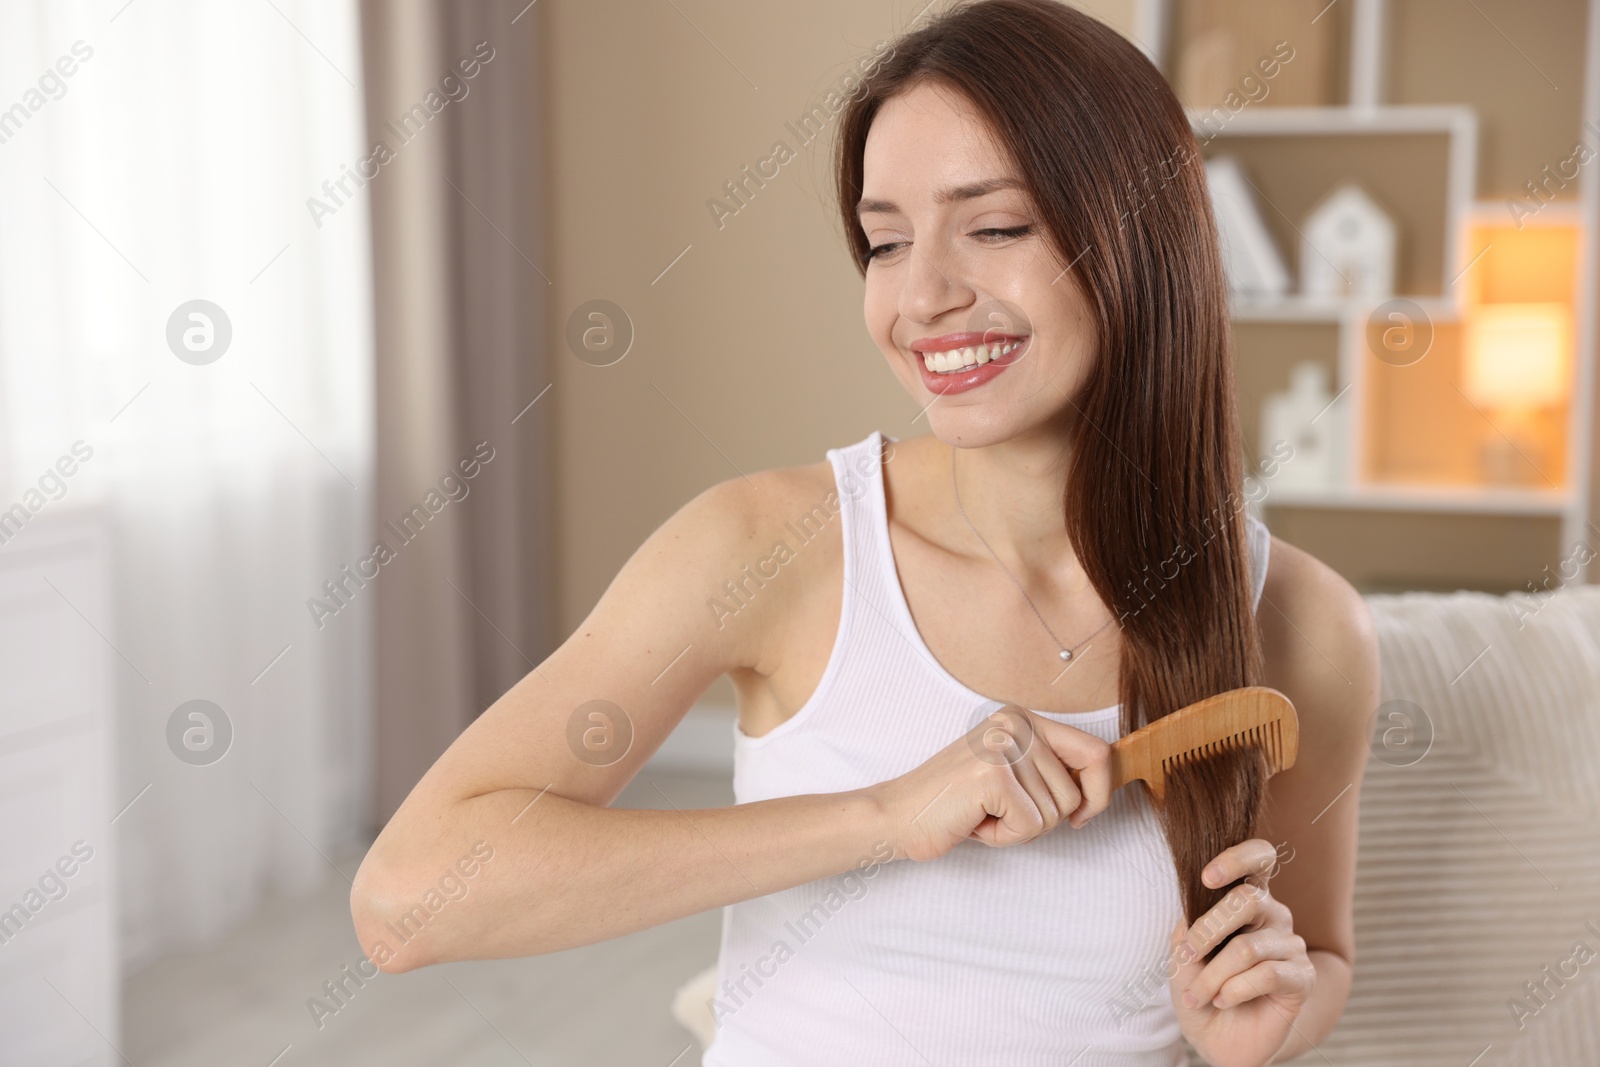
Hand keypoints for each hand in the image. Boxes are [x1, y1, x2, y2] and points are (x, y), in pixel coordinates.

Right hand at [869, 705, 1111, 862]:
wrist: (898, 816)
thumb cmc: (955, 804)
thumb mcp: (1011, 775)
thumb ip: (1051, 771)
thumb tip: (1103, 786)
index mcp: (1022, 718)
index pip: (1095, 752)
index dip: (1099, 792)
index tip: (1082, 816)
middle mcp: (1015, 723)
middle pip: (1075, 793)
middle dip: (1043, 819)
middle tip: (999, 812)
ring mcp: (1003, 746)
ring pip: (1055, 814)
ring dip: (1021, 829)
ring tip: (984, 814)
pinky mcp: (993, 775)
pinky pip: (1031, 826)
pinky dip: (1005, 837)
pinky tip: (976, 822)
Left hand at [1168, 839, 1314, 1066]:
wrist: (1219, 1038)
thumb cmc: (1201, 987)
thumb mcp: (1184, 953)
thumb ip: (1190, 924)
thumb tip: (1195, 905)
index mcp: (1247, 899)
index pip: (1259, 858)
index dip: (1236, 859)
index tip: (1206, 877)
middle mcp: (1274, 915)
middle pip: (1247, 900)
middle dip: (1207, 931)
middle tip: (1187, 958)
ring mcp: (1292, 944)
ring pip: (1247, 948)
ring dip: (1212, 975)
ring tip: (1198, 995)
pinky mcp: (1303, 977)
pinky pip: (1266, 975)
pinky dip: (1234, 990)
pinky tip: (1223, 1000)